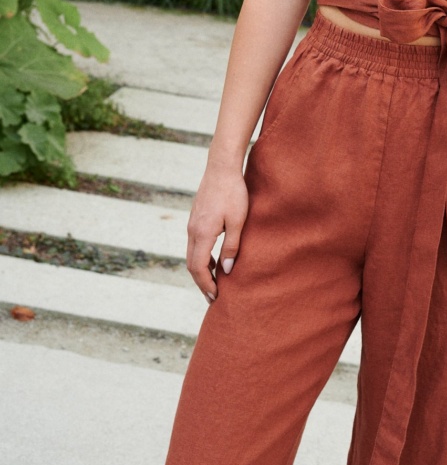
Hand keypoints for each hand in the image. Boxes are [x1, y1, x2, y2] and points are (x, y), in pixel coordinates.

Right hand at [186, 164, 248, 301]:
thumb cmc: (234, 192)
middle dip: (201, 282)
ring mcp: (191, 223)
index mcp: (202, 233)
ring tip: (213, 283)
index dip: (206, 284)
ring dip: (200, 271)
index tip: (215, 296)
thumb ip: (231, 246)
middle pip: (191, 264)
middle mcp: (192, 230)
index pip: (198, 267)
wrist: (221, 167)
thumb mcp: (238, 221)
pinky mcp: (195, 218)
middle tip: (213, 297)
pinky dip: (201, 258)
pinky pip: (194, 244)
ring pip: (191, 254)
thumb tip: (227, 270)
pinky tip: (212, 261)